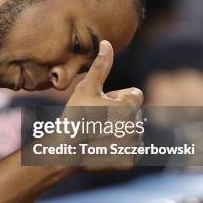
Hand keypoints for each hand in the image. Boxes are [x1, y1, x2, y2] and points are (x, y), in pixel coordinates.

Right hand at [65, 40, 143, 169]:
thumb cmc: (74, 116)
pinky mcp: (131, 160)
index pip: (134, 94)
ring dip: (119, 130)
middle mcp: (137, 126)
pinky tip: (101, 146)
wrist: (65, 152)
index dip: (116, 97)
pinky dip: (120, 148)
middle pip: (132, 112)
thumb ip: (100, 66)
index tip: (100, 105)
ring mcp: (135, 145)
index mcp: (129, 107)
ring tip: (97, 134)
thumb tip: (106, 42)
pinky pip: (131, 148)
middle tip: (95, 120)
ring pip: (132, 130)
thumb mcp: (85, 88)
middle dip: (118, 114)